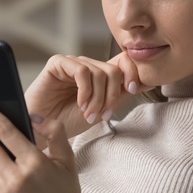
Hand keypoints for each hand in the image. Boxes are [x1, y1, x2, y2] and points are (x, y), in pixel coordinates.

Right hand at [24, 52, 151, 142]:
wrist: (43, 131)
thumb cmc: (69, 121)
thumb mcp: (102, 109)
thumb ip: (120, 94)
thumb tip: (149, 81)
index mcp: (99, 74)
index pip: (123, 61)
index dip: (132, 73)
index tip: (133, 90)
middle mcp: (87, 66)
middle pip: (113, 70)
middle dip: (111, 96)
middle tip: (102, 114)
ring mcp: (73, 63)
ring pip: (99, 73)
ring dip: (97, 98)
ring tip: (88, 114)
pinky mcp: (58, 63)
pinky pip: (81, 71)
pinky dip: (85, 91)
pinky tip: (80, 104)